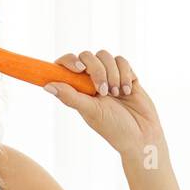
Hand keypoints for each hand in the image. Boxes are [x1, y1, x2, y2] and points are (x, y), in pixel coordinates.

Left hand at [45, 49, 164, 156]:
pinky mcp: (126, 75)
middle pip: (87, 56)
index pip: (66, 65)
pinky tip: (127, 91)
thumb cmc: (114, 128)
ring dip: (112, 74)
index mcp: (78, 89)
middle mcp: (91, 81)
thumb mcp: (90, 112)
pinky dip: (125, 74)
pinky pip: (122, 60)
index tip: (79, 69)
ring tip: (117, 94)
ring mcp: (109, 76)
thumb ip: (70, 97)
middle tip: (104, 92)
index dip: (69, 61)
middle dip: (97, 71)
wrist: (142, 135)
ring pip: (105, 55)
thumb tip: (46, 86)